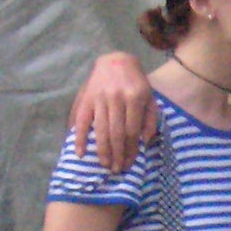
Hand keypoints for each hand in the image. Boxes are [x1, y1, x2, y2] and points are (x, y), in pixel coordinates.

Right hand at [68, 52, 154, 173]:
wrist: (116, 60)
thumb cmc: (136, 83)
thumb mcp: (150, 98)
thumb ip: (150, 119)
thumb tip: (145, 142)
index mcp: (135, 97)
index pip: (132, 131)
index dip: (131, 150)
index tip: (129, 164)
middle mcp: (116, 98)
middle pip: (116, 133)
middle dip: (117, 154)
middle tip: (117, 170)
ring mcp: (99, 97)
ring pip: (100, 129)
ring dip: (102, 151)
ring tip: (105, 165)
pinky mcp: (86, 97)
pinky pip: (81, 121)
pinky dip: (79, 138)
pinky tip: (80, 153)